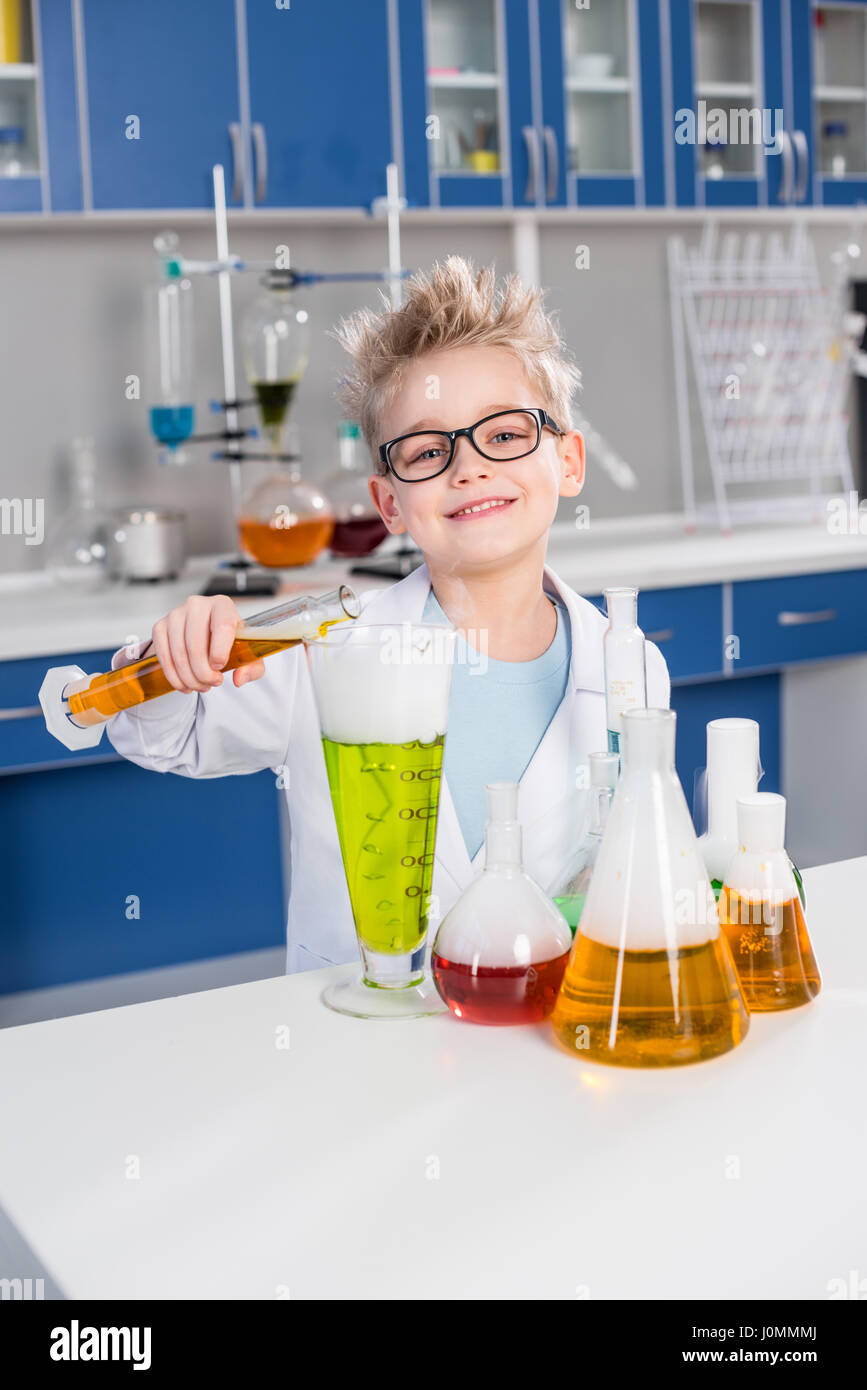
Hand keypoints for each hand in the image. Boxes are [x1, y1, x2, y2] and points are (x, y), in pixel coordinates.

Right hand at [150, 595, 265, 693]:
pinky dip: (173, 676)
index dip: (220, 652)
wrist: (207, 635)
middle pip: (196, 644)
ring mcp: (176, 614)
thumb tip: (238, 679)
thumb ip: (252, 668)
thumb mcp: (248, 655)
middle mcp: (198, 605)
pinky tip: (184, 684)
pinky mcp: (160, 626)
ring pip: (179, 653)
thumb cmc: (229, 641)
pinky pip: (163, 655)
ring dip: (189, 677)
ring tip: (200, 686)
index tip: (220, 668)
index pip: (222, 626)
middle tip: (212, 683)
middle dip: (203, 672)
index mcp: (223, 605)